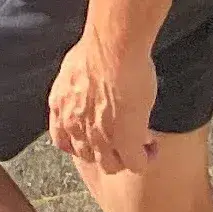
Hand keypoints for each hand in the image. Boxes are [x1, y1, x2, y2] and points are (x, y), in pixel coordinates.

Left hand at [48, 26, 158, 175]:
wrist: (113, 46)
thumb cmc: (98, 46)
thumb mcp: (76, 69)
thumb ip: (78, 89)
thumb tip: (89, 90)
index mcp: (60, 107)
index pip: (63, 141)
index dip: (81, 141)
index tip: (95, 134)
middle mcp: (75, 126)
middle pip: (88, 156)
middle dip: (104, 149)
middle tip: (120, 137)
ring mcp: (98, 137)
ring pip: (111, 165)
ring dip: (124, 157)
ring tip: (138, 142)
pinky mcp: (124, 141)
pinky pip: (135, 164)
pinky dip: (145, 159)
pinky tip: (152, 145)